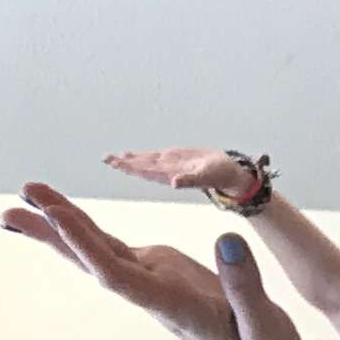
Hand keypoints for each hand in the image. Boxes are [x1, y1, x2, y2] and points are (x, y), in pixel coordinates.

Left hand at [1, 178, 306, 339]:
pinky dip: (85, 229)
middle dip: (54, 233)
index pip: (120, 276)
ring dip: (60, 226)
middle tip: (12, 207)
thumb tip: (229, 240)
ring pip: (98, 251)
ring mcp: (153, 282)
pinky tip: (62, 215)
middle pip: (93, 261)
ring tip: (24, 198)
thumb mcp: (267, 329)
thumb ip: (246, 288)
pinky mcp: (159, 274)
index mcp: (174, 306)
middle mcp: (154, 293)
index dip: (87, 246)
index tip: (59, 217)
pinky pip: (113, 248)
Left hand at [104, 145, 269, 204]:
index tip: (116, 163)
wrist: (231, 175)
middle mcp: (168, 172)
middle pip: (142, 167)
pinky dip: (140, 157)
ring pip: (145, 163)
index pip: (147, 170)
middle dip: (125, 163)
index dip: (131, 167)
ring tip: (113, 157)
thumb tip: (175, 183)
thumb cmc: (222, 175)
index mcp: (172, 175)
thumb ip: (191, 180)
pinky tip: (130, 155)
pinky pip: (153, 159)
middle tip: (107, 158)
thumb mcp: (208, 176)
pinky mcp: (175, 161)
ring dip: (129, 160)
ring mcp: (170, 167)